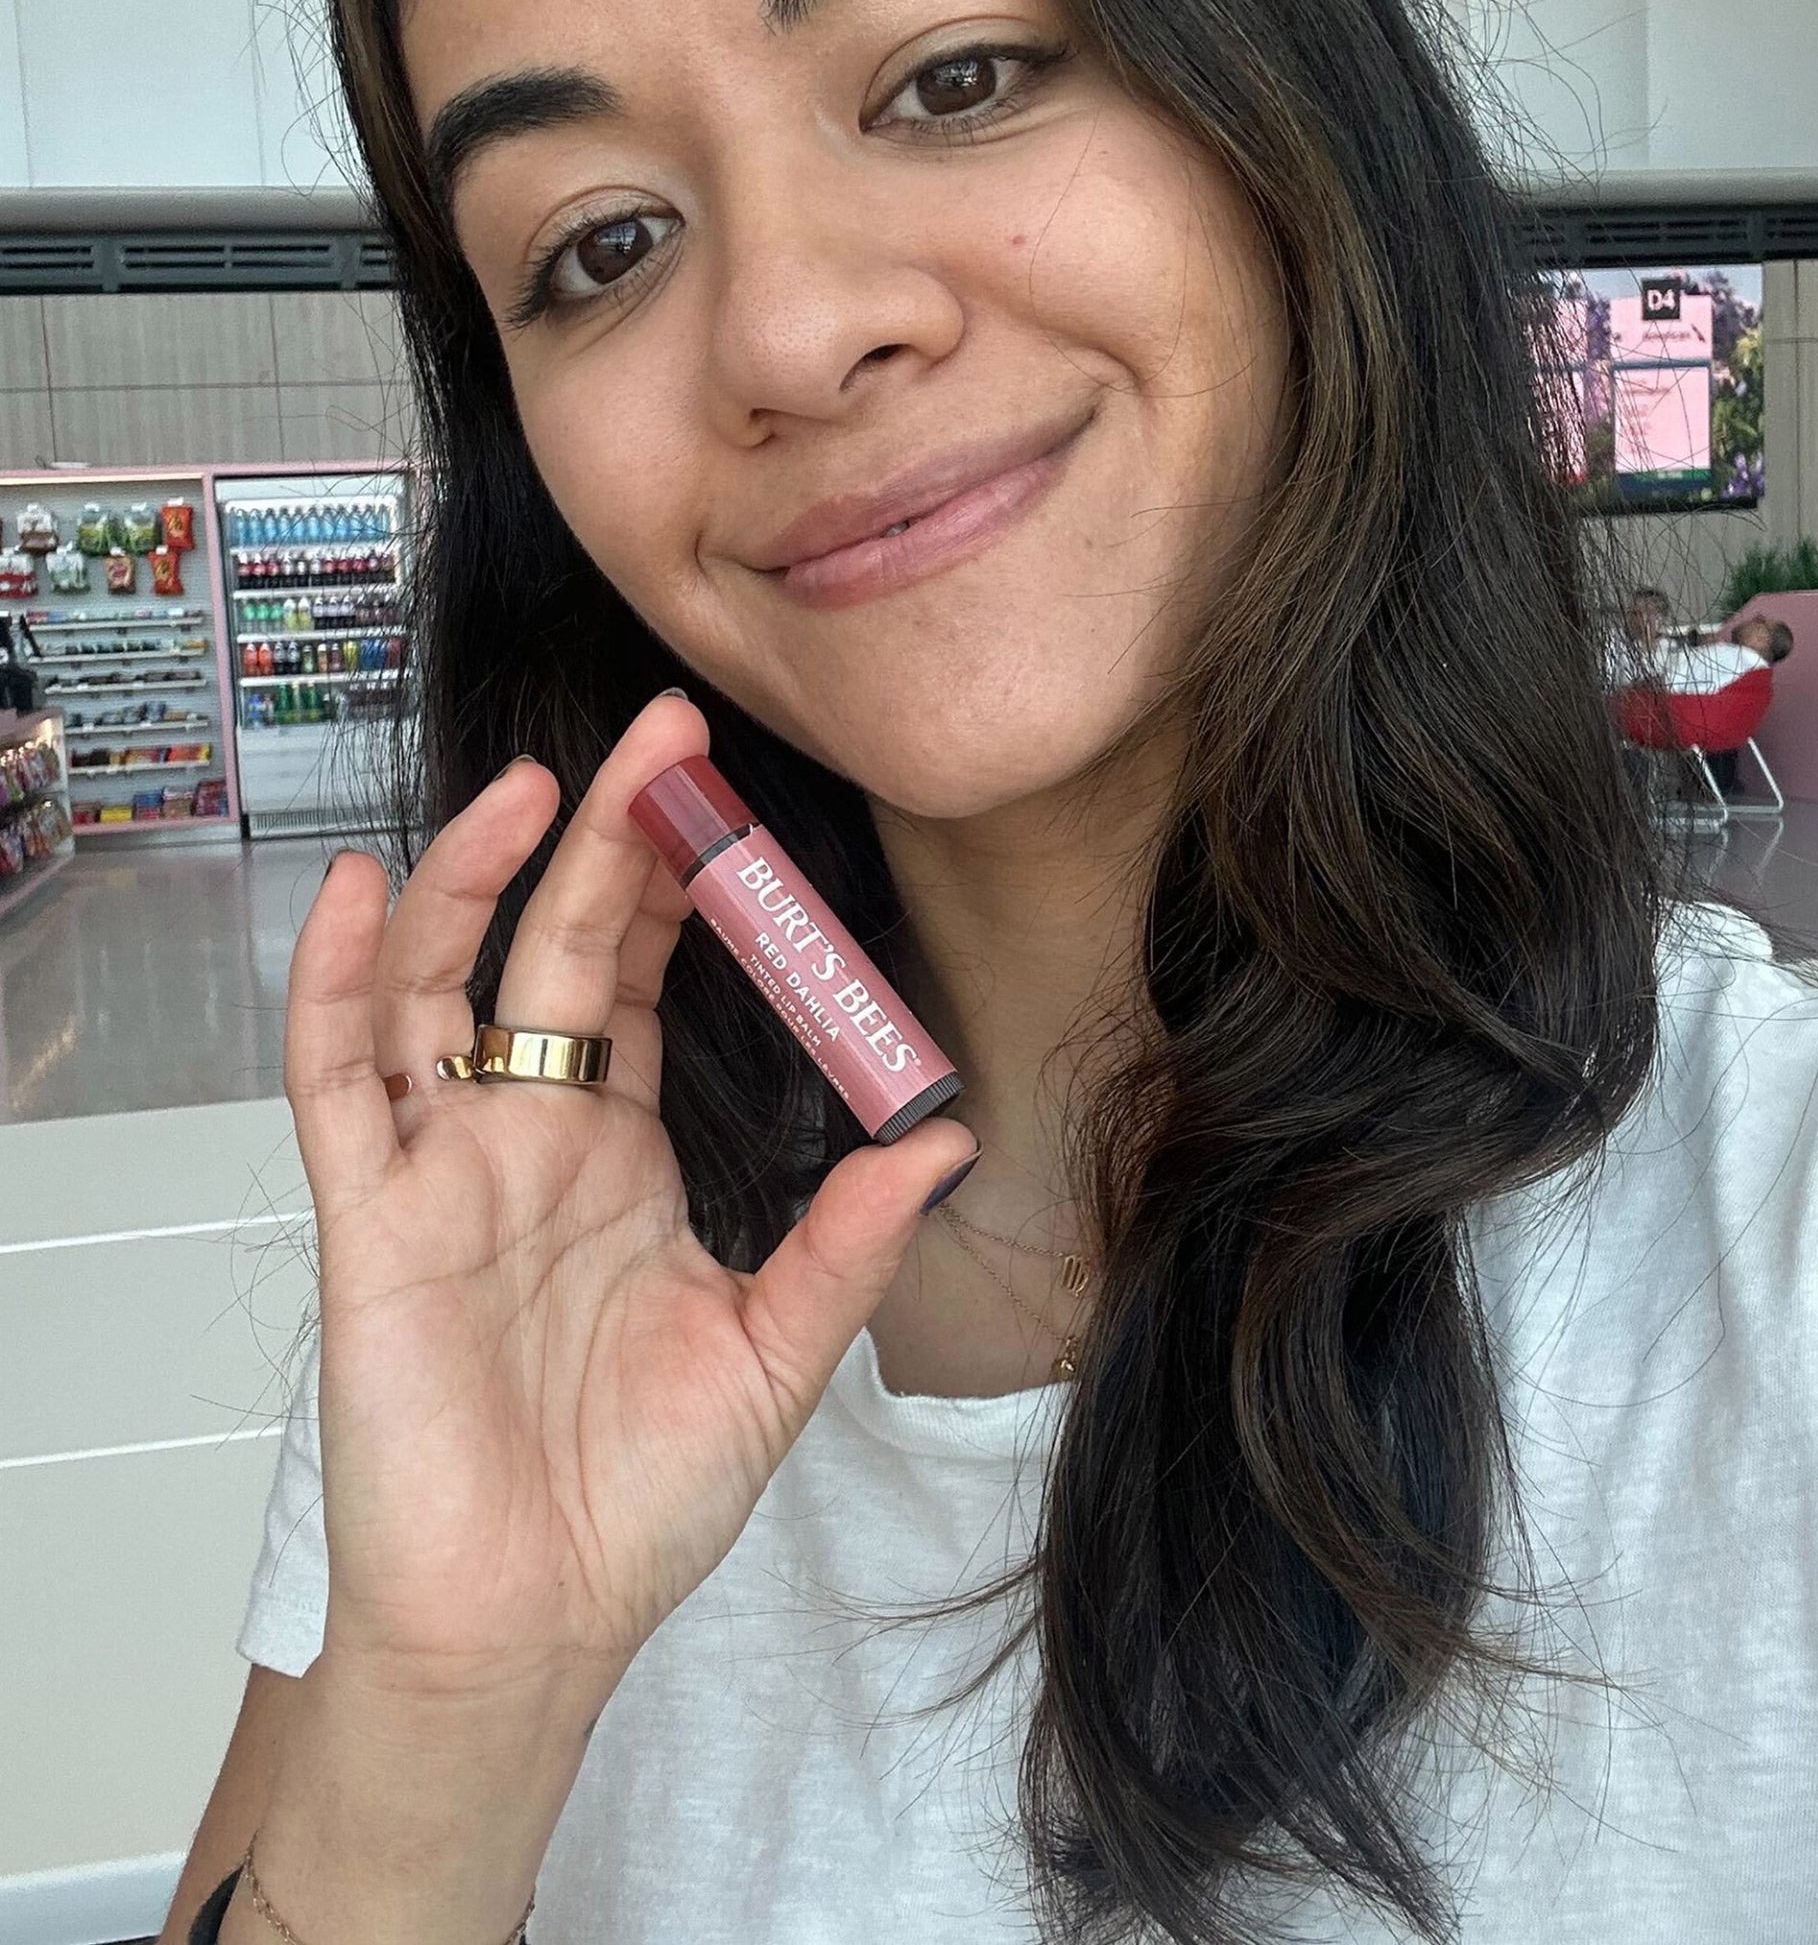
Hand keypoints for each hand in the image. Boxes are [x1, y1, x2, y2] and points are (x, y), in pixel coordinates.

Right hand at [283, 692, 976, 1708]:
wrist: (532, 1622)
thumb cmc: (638, 1498)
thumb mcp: (774, 1352)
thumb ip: (845, 1240)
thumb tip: (942, 1139)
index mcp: (617, 1154)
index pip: (644, 983)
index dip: (679, 888)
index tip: (724, 796)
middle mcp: (527, 1135)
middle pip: (557, 951)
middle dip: (605, 839)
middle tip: (663, 733)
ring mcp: (443, 1166)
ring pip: (436, 984)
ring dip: (471, 878)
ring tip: (536, 783)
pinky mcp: (372, 1217)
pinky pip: (336, 1081)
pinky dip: (336, 982)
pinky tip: (360, 891)